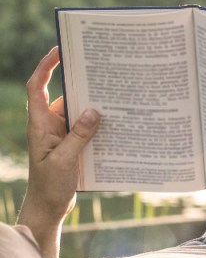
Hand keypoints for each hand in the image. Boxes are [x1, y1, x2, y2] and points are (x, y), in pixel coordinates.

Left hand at [19, 48, 99, 233]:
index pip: (37, 85)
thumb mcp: (65, 161)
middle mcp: (49, 124)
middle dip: (80, 81)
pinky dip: (99, 124)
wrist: (48, 207)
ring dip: (94, 105)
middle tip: (101, 68)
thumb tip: (94, 111)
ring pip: (78, 111)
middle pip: (63, 94)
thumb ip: (79, 135)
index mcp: (39, 123)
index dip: (46, 65)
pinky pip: (86, 127)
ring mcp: (61, 133)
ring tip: (115, 94)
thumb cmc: (50, 185)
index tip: (60, 50)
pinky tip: (117, 122)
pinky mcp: (73, 144)